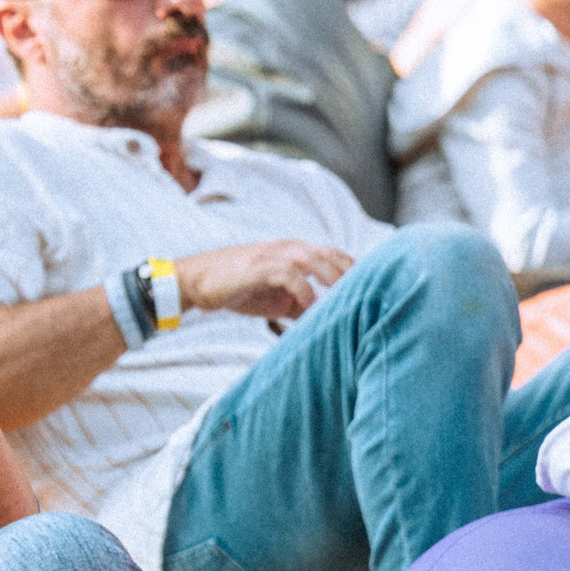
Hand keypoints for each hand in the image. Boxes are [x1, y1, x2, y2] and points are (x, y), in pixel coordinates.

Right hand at [176, 239, 354, 322]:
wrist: (197, 281)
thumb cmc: (237, 288)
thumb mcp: (276, 298)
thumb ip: (301, 304)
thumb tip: (324, 322)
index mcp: (295, 252)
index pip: (335, 256)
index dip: (355, 273)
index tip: (372, 294)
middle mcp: (288, 248)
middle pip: (331, 255)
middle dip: (351, 277)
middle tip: (366, 301)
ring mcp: (273, 255)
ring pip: (315, 260)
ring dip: (332, 281)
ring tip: (344, 303)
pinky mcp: (258, 267)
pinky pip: (290, 275)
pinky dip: (305, 291)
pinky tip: (310, 308)